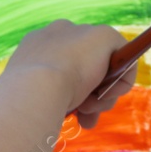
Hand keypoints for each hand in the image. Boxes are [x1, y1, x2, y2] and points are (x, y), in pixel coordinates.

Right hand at [6, 19, 131, 128]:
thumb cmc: (26, 99)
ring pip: (103, 70)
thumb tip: (73, 109)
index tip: (70, 111)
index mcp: (35, 44)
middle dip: (88, 96)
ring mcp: (82, 32)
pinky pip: (124, 60)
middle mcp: (58, 33)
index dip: (69, 89)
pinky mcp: (104, 35)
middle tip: (83, 118)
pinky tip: (107, 97)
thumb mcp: (32, 96)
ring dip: (100, 97)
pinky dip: (121, 83)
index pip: (61, 64)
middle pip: (84, 66)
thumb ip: (48, 94)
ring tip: (87, 112)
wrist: (34, 87)